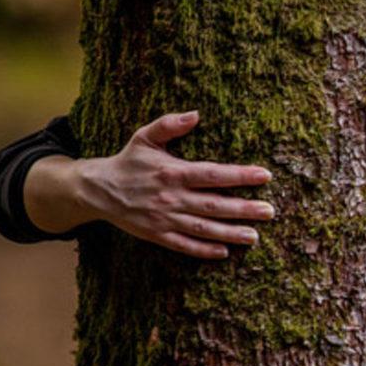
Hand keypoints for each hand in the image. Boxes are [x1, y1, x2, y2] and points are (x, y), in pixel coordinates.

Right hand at [69, 110, 274, 258]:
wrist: (96, 189)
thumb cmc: (128, 161)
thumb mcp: (145, 137)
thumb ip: (169, 124)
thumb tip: (196, 114)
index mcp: (172, 172)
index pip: (213, 174)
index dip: (240, 175)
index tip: (265, 176)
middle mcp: (171, 197)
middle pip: (214, 204)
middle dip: (244, 209)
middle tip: (269, 211)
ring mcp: (164, 218)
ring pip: (203, 228)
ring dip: (230, 233)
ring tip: (255, 236)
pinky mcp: (156, 235)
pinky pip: (183, 245)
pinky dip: (203, 250)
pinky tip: (224, 252)